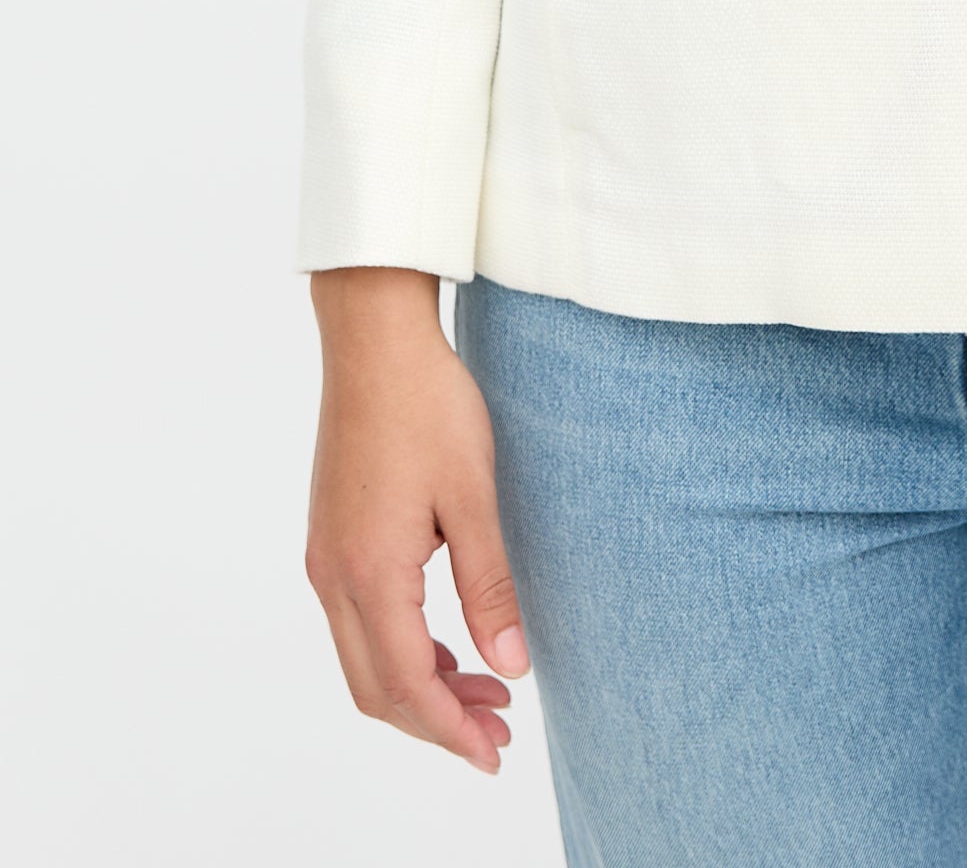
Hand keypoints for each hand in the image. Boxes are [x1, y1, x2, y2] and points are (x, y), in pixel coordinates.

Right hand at [305, 267, 527, 773]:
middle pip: (376, 689)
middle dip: (436, 722)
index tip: (493, 754)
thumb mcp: (473, 497)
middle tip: (498, 732)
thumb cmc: (428, 406)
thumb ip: (490, 588)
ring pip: (364, 660)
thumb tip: (511, 666)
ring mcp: (326, 559)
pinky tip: (448, 645)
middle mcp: (334, 577)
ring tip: (485, 691)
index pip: (408, 685)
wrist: (374, 341)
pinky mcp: (331, 539)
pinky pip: (359, 623)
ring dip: (419, 687)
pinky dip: (401, 650)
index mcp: (370, 573)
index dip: (451, 730)